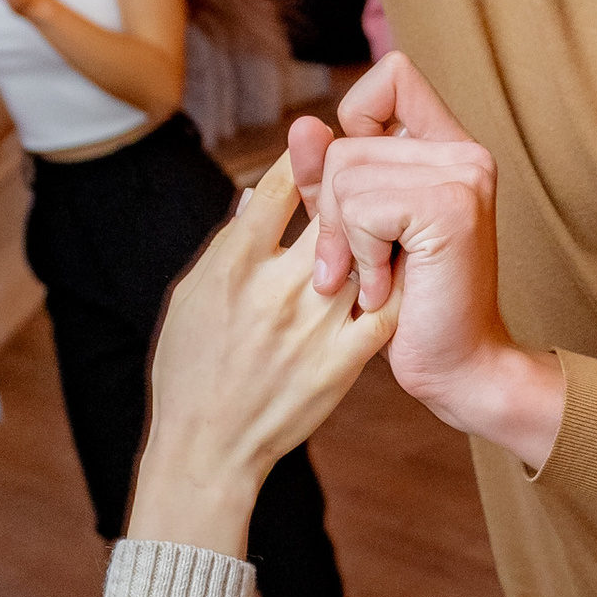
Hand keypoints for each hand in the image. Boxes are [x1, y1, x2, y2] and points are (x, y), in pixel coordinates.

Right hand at [130, 155, 398, 554]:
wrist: (208, 448)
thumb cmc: (190, 367)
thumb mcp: (192, 294)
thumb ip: (229, 241)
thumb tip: (260, 193)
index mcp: (233, 264)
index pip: (283, 185)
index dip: (308, 158)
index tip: (323, 148)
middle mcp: (277, 289)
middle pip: (334, 212)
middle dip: (353, 186)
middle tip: (369, 174)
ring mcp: (314, 328)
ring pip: (368, 254)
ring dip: (382, 231)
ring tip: (393, 216)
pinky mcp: (342, 364)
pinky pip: (386, 310)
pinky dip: (398, 284)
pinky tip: (405, 270)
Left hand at [289, 52, 563, 465]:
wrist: (457, 368)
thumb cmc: (406, 305)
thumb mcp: (359, 229)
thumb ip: (330, 177)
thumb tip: (301, 127)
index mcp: (447, 147)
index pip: (392, 78)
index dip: (355, 123)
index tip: (357, 192)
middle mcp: (464, 151)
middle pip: (347, 141)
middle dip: (330, 210)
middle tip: (357, 265)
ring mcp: (464, 174)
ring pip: (346, 173)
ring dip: (342, 240)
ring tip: (372, 279)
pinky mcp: (452, 206)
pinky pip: (362, 207)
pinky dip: (360, 255)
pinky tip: (384, 288)